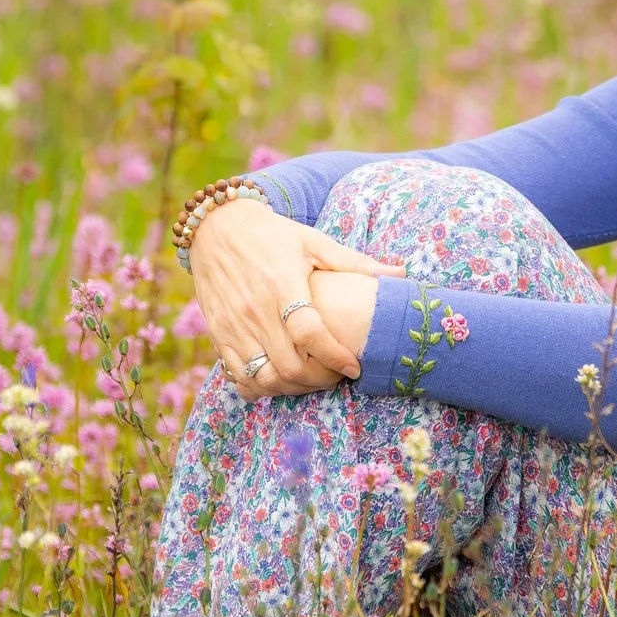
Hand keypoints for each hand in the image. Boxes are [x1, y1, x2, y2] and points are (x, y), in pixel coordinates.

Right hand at [188, 199, 402, 395]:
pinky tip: (280, 380)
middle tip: (337, 375)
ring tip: (312, 380)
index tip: (355, 367)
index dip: (336, 357)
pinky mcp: (218, 335)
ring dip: (292, 388)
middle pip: (289, 366)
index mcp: (282, 285)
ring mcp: (233, 326)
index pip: (311, 334)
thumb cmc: (272, 234)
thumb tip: (400, 271)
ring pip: (264, 378)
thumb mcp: (313, 241)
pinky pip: (237, 376)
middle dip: (320, 380)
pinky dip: (260, 388)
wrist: (215, 228)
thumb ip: (355, 262)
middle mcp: (255, 310)